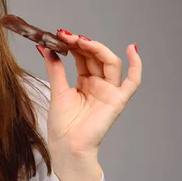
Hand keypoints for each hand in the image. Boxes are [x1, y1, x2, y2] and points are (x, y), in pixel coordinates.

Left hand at [37, 31, 141, 180]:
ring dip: (97, 48)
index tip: (59, 34)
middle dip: (82, 44)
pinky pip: (133, 81)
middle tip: (66, 36)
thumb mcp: (57, 90)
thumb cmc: (62, 124)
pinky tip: (132, 49)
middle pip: (96, 56)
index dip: (73, 44)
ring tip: (80, 40)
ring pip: (110, 62)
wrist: (67, 146)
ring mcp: (110, 91)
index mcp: (85, 82)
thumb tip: (45, 47)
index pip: (83, 56)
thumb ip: (55, 68)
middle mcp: (99, 84)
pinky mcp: (118, 100)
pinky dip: (136, 65)